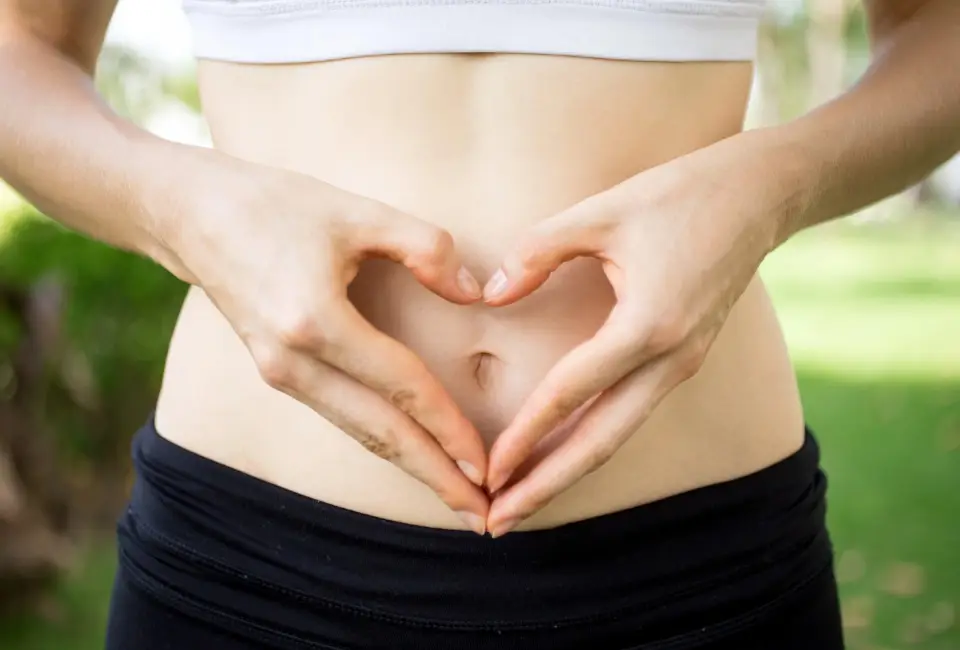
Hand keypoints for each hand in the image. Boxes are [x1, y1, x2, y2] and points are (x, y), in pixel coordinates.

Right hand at [154, 150, 489, 533]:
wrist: (190, 215)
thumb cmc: (276, 205)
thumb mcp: (357, 211)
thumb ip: (425, 248)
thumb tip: (476, 294)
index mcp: (314, 321)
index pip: (400, 387)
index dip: (448, 427)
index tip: (487, 464)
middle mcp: (293, 362)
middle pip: (379, 433)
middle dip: (435, 477)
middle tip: (483, 518)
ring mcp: (279, 373)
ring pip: (359, 433)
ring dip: (411, 467)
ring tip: (457, 498)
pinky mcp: (278, 373)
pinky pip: (341, 416)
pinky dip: (382, 441)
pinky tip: (413, 454)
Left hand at [480, 135, 784, 536]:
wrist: (760, 194)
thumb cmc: (680, 195)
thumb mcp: (601, 212)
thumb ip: (538, 252)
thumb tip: (491, 294)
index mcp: (649, 325)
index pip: (572, 392)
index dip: (525, 434)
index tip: (487, 471)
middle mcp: (671, 359)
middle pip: (600, 442)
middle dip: (547, 485)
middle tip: (498, 523)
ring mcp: (682, 365)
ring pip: (618, 435)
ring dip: (568, 472)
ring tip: (522, 503)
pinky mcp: (684, 360)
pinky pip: (631, 413)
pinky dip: (592, 441)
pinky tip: (561, 454)